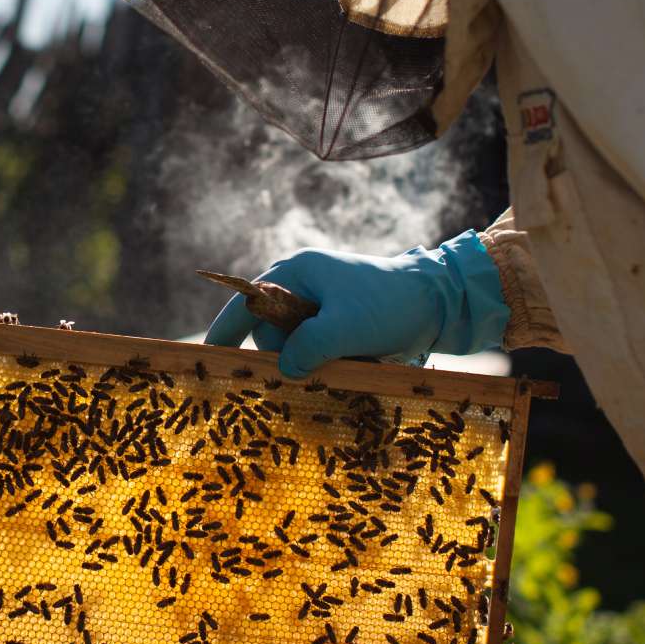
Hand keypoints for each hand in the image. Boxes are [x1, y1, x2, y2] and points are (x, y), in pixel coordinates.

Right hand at [202, 233, 508, 377]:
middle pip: (270, 332)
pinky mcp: (337, 324)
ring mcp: (320, 306)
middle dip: (284, 356)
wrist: (439, 302)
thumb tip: (284, 371)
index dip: (222, 332)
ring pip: (295, 346)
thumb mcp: (345, 328)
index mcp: (295, 273)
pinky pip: (316, 351)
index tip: (205, 358)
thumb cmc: (390, 305)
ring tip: (343, 362)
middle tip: (309, 371)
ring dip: (312, 362)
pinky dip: (328, 363)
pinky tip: (350, 364)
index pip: (243, 303)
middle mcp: (302, 286)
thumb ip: (307, 349)